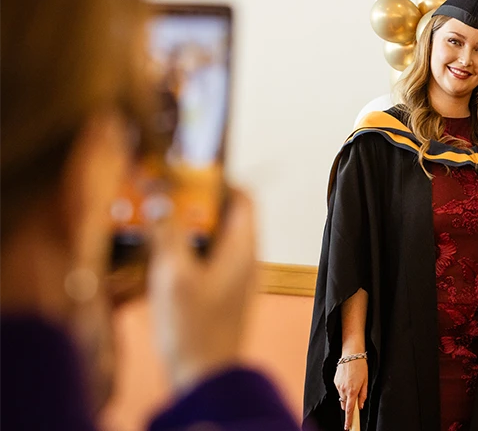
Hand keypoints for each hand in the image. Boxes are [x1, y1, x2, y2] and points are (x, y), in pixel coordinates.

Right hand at [148, 189, 256, 389]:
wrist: (205, 377)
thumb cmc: (195, 331)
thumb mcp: (173, 274)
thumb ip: (168, 231)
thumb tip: (160, 195)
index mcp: (242, 248)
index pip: (243, 197)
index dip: (216, 180)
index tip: (185, 175)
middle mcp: (246, 259)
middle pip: (225, 215)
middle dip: (193, 204)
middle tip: (162, 201)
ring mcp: (236, 276)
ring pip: (214, 237)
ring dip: (186, 228)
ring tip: (156, 229)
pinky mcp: (222, 293)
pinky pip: (208, 259)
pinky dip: (188, 251)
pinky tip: (161, 261)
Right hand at [335, 357, 367, 429]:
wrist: (351, 354)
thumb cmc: (361, 366)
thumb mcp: (366, 381)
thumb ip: (363, 395)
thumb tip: (360, 406)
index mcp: (352, 391)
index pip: (349, 410)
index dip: (349, 420)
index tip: (348, 426)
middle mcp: (343, 390)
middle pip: (345, 404)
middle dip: (349, 404)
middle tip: (355, 395)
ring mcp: (338, 386)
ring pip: (342, 396)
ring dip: (347, 395)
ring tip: (353, 382)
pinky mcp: (335, 381)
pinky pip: (339, 389)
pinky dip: (344, 388)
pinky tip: (348, 379)